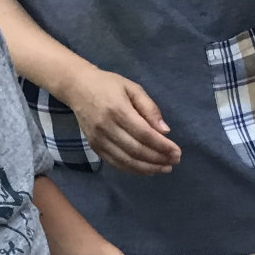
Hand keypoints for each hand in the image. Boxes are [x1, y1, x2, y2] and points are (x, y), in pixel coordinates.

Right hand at [63, 68, 181, 174]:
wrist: (77, 87)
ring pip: (126, 160)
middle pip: (136, 150)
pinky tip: (147, 170)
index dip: (162, 146)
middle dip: (158, 159)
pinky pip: (115, 163)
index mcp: (118, 109)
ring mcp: (98, 139)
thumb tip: (165, 131)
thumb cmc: (108, 85)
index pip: (144, 134)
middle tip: (174, 161)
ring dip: (148, 168)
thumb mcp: (132, 88)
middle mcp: (106, 127)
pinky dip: (133, 169)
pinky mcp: (94, 146)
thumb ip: (150, 108)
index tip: (177, 152)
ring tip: (164, 168)